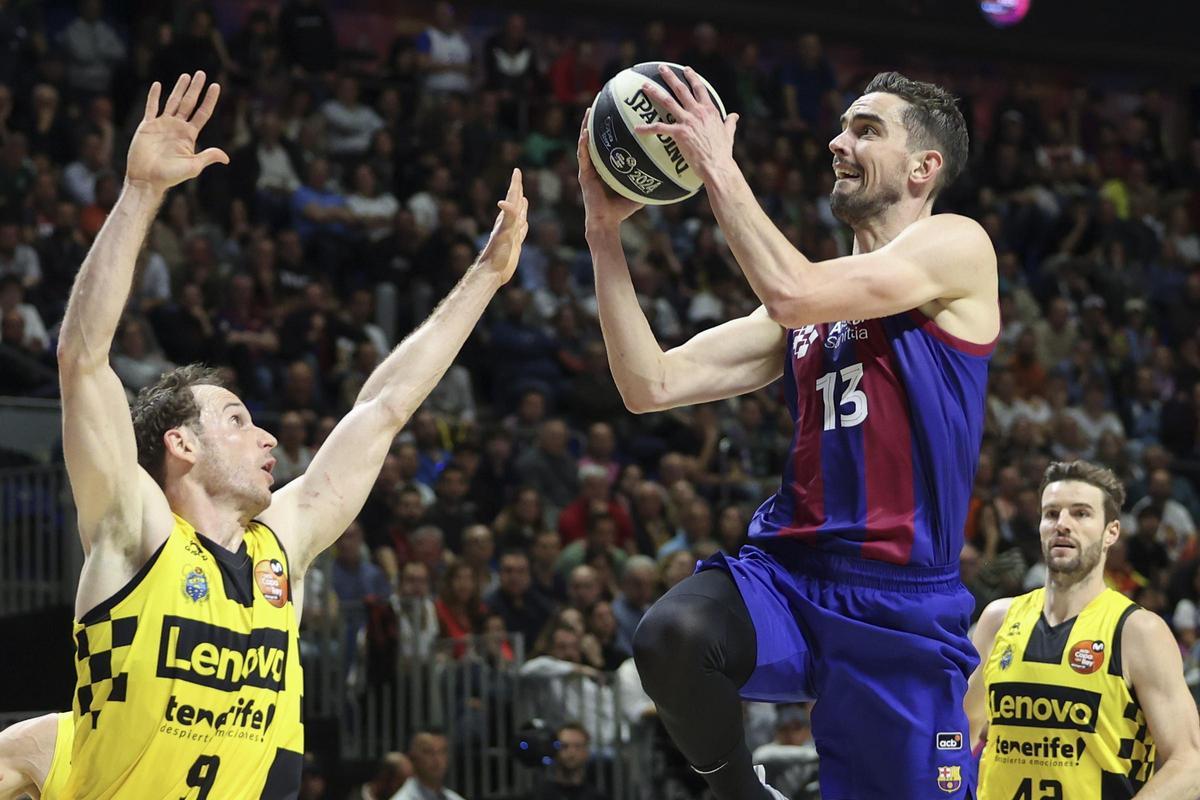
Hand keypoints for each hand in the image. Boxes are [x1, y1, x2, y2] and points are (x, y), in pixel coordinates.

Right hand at [126, 72, 228, 192]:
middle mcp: (177, 127)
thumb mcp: (193, 166)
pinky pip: (151, 107)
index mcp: (189, 135)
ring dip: (179, 88)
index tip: (216, 86)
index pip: (202, 113)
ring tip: (186, 76)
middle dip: (195, 88)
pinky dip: (154, 96)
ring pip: (172, 102)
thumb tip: (226, 158)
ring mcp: (162, 125)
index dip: (209, 99)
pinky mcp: (147, 126)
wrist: (147, 179)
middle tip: (201, 73)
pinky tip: (158, 85)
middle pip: (189, 103)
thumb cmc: (171, 176)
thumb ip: (208, 157)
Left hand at [477, 168, 528, 283]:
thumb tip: (504, 202)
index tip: (516, 170)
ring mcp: (511, 233)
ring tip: (523, 198)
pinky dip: (523, 223)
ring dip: (521, 206)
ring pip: (518, 215)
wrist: (492, 271)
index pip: (512, 197)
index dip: (515, 184)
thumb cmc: (496, 253)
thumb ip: (507, 218)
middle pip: (515, 203)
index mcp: (506, 219)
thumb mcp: (503, 233)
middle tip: (518, 177)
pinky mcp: (514, 244)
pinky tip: (523, 222)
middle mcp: (508, 224)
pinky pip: (521, 230)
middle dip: (517, 190)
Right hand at [578, 108, 642, 234]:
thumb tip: (670, 170)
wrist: (607, 222)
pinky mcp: (583, 175)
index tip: (618, 109)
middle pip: (597, 136)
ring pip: (586, 142)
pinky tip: (585, 132)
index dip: (612, 126)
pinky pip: (583, 156)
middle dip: (598, 118)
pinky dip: (584, 144)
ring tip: (590, 110)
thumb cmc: (622, 209)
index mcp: (607, 164)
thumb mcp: (640, 188)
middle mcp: (596, 163)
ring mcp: (588, 168)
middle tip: (602, 100)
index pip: (610, 141)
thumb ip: (651, 178)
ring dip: (587, 125)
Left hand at [635, 65, 739, 184]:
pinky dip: (647, 128)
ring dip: (655, 92)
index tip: (686, 70)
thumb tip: (735, 116)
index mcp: (710, 110)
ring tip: (644, 86)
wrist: (717, 164)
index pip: (699, 89)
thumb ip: (730, 123)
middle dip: (670, 77)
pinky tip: (637, 128)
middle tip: (661, 68)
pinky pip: (659, 128)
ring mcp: (688, 121)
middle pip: (681, 89)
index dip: (692, 77)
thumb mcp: (729, 133)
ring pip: (668, 102)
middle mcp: (698, 112)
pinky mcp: (680, 133)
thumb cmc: (723, 152)